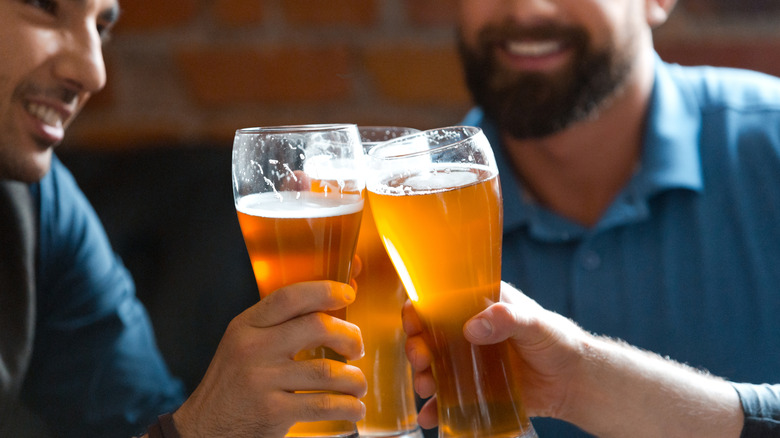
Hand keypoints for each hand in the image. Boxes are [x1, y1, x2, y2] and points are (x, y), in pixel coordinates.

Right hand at [174, 281, 366, 437]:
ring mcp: (262, 380)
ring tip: (358, 384)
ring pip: (326, 370)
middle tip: (357, 348)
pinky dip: (347, 406)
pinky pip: (323, 404)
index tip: (348, 293)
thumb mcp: (243, 345)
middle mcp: (253, 349)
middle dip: (349, 336)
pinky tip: (354, 407)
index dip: (324, 290)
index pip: (290, 297)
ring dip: (353, 378)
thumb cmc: (233, 384)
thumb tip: (328, 311)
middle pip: (317, 327)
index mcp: (246, 326)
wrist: (204, 428)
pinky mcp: (273, 412)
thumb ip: (277, 327)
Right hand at [402, 281, 588, 427]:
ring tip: (424, 386)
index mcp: (478, 305)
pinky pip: (447, 398)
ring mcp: (468, 362)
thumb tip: (472, 327)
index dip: (420, 309)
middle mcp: (466, 331)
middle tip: (420, 358)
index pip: (439, 300)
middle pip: (428, 335)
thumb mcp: (535, 323)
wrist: (574, 381)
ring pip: (433, 367)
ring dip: (422, 375)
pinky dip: (435, 408)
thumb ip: (507, 319)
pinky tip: (429, 416)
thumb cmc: (557, 341)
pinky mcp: (474, 390)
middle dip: (416, 346)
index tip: (413, 320)